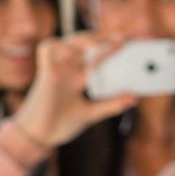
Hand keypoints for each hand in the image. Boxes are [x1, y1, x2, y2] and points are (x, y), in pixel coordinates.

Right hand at [9, 33, 133, 146]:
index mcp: (77, 77)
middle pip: (83, 44)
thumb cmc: (60, 124)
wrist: (39, 137)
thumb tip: (134, 98)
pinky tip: (77, 51)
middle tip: (121, 39)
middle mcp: (67, 70)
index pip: (95, 56)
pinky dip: (61, 46)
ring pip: (69, 43)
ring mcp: (57, 70)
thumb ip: (110, 105)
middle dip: (101, 38)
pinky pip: (48, 50)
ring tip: (102, 45)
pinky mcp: (46, 74)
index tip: (128, 43)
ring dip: (85, 40)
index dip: (109, 48)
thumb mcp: (90, 114)